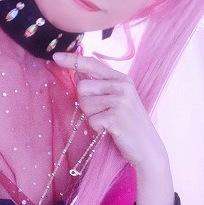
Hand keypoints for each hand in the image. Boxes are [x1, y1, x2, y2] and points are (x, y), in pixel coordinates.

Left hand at [51, 52, 174, 204]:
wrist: (147, 148)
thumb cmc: (127, 124)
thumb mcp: (116, 100)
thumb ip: (99, 85)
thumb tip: (77, 72)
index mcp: (122, 79)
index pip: (92, 64)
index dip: (73, 60)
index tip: (56, 56)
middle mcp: (122, 85)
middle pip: (82, 87)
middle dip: (85, 103)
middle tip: (102, 114)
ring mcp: (120, 100)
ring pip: (84, 104)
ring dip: (91, 117)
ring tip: (108, 122)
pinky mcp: (116, 116)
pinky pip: (91, 120)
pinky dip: (97, 128)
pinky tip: (111, 130)